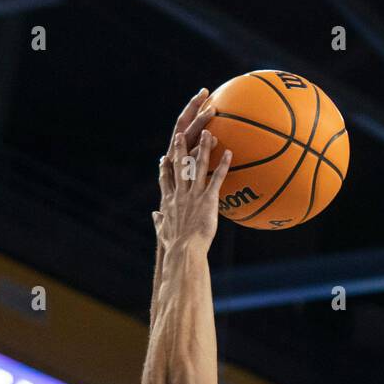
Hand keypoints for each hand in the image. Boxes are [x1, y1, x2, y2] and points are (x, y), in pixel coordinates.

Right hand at [155, 125, 230, 258]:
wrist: (184, 251)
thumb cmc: (175, 247)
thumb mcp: (163, 233)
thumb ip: (158, 222)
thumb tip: (154, 215)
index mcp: (169, 202)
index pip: (165, 181)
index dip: (164, 168)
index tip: (164, 158)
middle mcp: (179, 194)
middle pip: (179, 166)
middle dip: (179, 149)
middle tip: (180, 134)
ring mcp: (193, 195)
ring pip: (197, 166)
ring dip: (203, 148)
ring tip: (207, 132)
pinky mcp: (207, 200)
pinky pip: (216, 179)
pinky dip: (223, 165)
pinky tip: (229, 153)